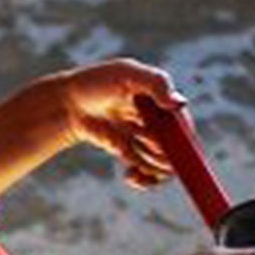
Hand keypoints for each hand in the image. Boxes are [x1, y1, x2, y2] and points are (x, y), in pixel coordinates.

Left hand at [57, 59, 183, 189]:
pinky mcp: (133, 155)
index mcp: (167, 106)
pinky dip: (143, 180)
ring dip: (151, 168)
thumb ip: (156, 84)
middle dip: (162, 156)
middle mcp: (162, 125)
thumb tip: (180, 104)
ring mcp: (148, 142)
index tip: (165, 151)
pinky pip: (148, 174)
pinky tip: (130, 176)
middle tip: (137, 143)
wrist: (69, 102)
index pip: (184, 130)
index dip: (182, 144)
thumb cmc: (98, 82)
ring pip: (163, 166)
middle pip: (177, 153)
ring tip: (127, 153)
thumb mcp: (127, 74)